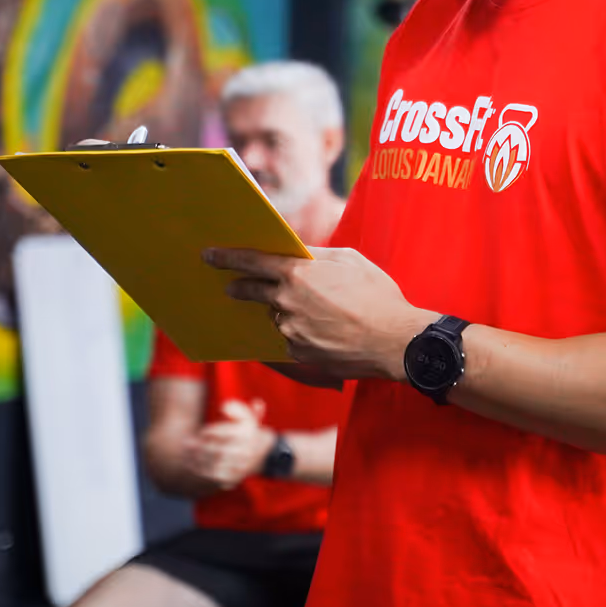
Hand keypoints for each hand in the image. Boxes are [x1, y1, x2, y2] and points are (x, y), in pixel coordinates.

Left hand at [184, 399, 273, 490]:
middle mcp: (245, 451)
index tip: (200, 431)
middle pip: (218, 449)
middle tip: (185, 443)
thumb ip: (237, 409)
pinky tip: (194, 466)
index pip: (224, 433)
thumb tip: (223, 406)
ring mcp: (241, 466)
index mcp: (248, 435)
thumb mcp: (249, 417)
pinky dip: (204, 472)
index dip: (209, 432)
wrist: (269, 455)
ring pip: (216, 464)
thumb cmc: (252, 433)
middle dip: (199, 446)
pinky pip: (217, 476)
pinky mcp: (236, 477)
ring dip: (198, 460)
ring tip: (186, 454)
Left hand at [203, 246, 431, 381]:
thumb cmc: (378, 296)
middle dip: (239, 285)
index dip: (227, 256)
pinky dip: (300, 330)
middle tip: (231, 285)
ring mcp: (290, 329)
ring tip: (313, 310)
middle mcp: (286, 301)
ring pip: (276, 314)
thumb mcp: (350, 260)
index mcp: (297, 273)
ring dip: (283, 309)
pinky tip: (323, 330)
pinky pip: (290, 336)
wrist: (395, 342)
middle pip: (251, 290)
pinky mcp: (297, 352)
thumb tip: (299, 254)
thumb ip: (317, 254)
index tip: (210, 255)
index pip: (251, 261)